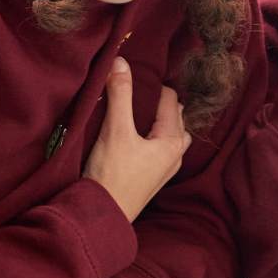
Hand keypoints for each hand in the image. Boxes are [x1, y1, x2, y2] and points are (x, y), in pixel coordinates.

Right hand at [84, 58, 191, 222]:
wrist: (102, 216)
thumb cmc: (112, 174)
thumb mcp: (115, 130)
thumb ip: (120, 94)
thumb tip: (121, 61)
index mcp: (172, 141)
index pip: (171, 101)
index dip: (156, 86)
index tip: (138, 76)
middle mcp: (175, 155)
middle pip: (175, 118)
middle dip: (161, 103)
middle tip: (139, 91)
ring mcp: (164, 170)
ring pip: (169, 136)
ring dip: (159, 122)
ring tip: (139, 113)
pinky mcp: (151, 180)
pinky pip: (159, 150)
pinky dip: (152, 138)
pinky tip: (135, 137)